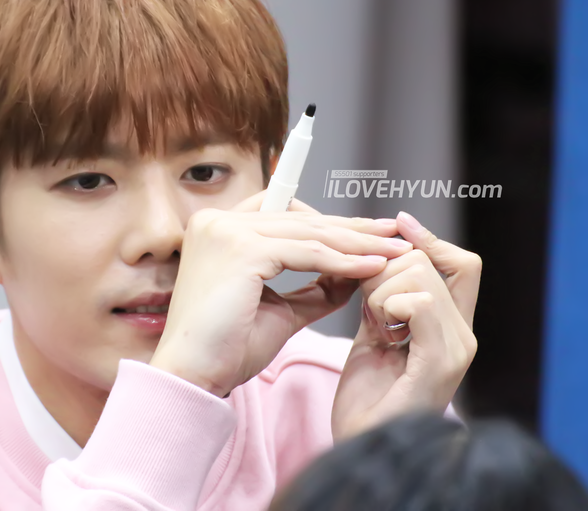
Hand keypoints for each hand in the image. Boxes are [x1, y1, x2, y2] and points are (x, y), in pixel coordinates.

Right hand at [149, 192, 412, 397]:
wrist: (193, 376)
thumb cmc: (226, 349)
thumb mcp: (278, 309)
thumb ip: (312, 287)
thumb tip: (354, 271)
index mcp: (218, 229)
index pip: (283, 212)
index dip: (327, 219)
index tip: (367, 232)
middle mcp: (217, 221)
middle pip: (301, 218)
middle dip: (352, 229)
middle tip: (393, 235)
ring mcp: (227, 231)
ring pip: (309, 233)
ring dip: (357, 243)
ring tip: (393, 252)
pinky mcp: (242, 249)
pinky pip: (308, 253)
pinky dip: (343, 261)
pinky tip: (372, 267)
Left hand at [331, 211, 480, 439]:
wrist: (364, 446)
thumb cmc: (366, 398)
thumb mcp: (376, 336)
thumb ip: (386, 298)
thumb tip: (380, 251)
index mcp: (451, 326)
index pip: (460, 262)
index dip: (429, 237)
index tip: (398, 223)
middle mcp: (463, 334)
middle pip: (426, 260)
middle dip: (383, 271)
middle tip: (369, 311)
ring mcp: (457, 347)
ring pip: (418, 275)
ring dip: (379, 292)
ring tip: (374, 328)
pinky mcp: (442, 362)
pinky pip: (420, 302)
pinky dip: (388, 306)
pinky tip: (378, 332)